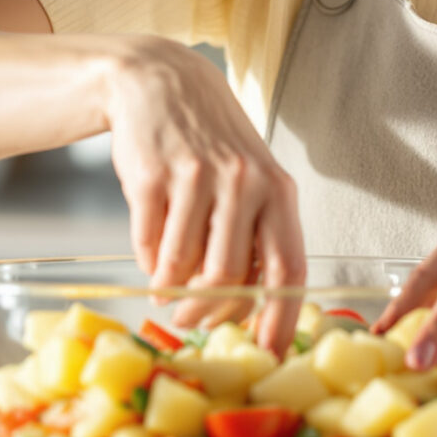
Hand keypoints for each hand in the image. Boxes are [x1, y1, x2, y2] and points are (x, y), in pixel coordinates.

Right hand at [101, 36, 304, 352]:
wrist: (160, 82)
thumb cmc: (211, 142)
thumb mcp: (250, 179)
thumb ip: (256, 235)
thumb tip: (251, 309)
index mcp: (276, 189)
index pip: (287, 268)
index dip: (280, 319)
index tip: (270, 354)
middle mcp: (242, 181)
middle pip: (228, 277)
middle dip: (208, 311)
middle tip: (192, 318)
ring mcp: (194, 178)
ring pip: (183, 266)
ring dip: (172, 290)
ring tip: (167, 289)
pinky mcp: (150, 177)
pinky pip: (149, 245)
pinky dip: (148, 261)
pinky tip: (151, 254)